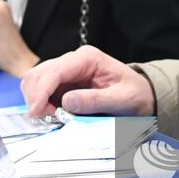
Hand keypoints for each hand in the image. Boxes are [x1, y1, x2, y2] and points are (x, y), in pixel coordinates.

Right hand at [21, 45, 154, 116]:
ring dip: (37, 101)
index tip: (37, 112)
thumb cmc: (135, 94)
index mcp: (87, 58)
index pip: (54, 71)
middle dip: (36, 97)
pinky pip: (42, 92)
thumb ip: (95, 100)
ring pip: (35, 82)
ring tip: (51, 118)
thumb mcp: (121, 99)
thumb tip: (66, 101)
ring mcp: (67, 72)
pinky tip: (53, 115)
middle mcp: (73, 61)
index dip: (41, 91)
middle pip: (38, 74)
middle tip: (46, 119)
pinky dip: (42, 105)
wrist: (142, 95)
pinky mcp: (64, 84)